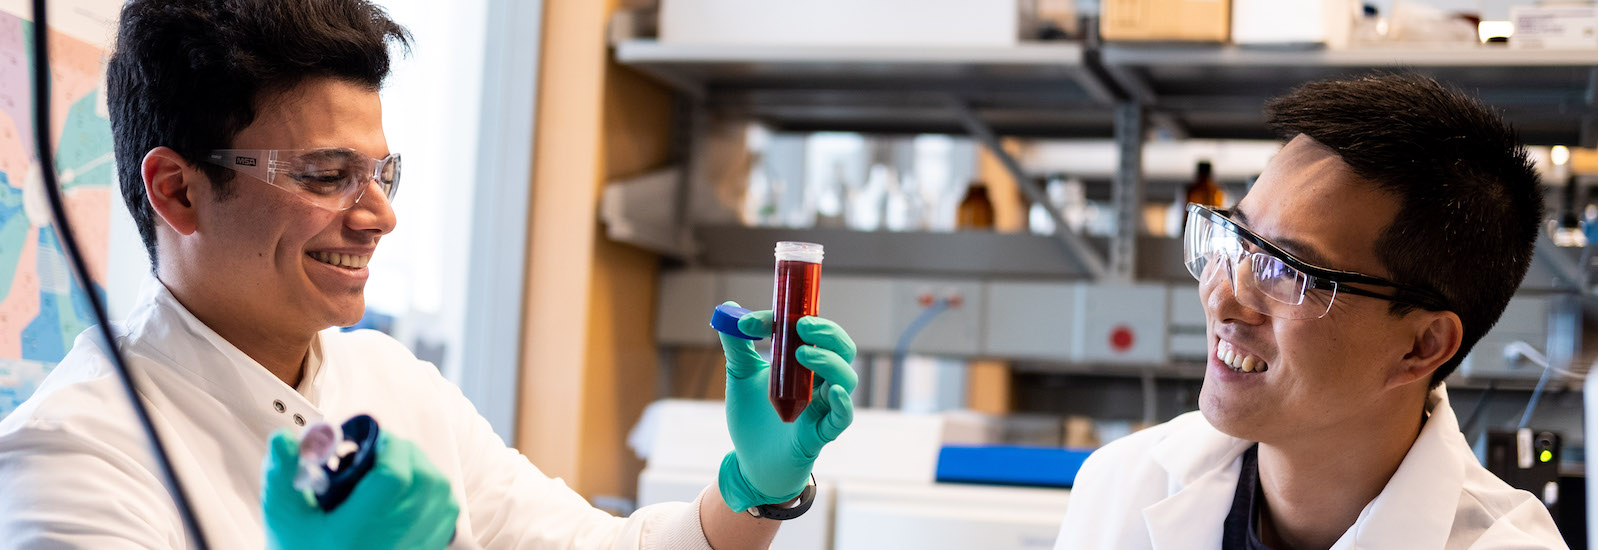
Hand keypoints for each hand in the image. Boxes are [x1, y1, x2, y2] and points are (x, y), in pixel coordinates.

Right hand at [262, 429, 458, 549]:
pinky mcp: (430, 547)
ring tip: (388, 471)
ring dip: (418, 468)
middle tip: (374, 452)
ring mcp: (419, 545)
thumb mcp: (285, 517)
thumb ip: (282, 475)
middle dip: (401, 453)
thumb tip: (282, 437)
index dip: (388, 448)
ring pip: (440, 489)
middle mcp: (397, 537)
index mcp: (359, 529)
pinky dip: (431, 491)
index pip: (395, 477)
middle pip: (424, 478)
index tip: (370, 440)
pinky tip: (405, 492)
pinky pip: (447, 508)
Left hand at [716, 301, 856, 512]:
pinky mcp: (820, 434)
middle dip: (827, 333)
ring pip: (845, 379)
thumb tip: (728, 309)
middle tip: (801, 326)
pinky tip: (832, 392)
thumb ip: (737, 344)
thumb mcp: (740, 376)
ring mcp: (822, 408)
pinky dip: (842, 404)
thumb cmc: (753, 419)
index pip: (811, 332)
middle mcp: (818, 382)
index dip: (787, 320)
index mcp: (803, 364)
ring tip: (802, 355)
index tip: (753, 323)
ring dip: (829, 362)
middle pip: (842, 349)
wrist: (750, 463)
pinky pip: (842, 418)